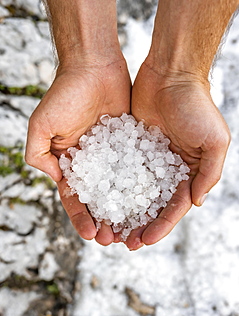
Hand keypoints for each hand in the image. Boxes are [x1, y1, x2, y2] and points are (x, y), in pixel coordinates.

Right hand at [25, 57, 130, 245]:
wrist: (94, 65)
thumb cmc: (65, 93)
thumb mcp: (42, 125)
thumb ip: (38, 154)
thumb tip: (55, 180)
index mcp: (69, 161)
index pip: (74, 197)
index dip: (80, 217)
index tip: (91, 235)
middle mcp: (91, 160)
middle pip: (98, 198)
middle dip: (104, 220)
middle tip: (115, 240)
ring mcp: (111, 152)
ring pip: (119, 187)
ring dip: (124, 209)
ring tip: (132, 229)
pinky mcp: (130, 141)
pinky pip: (136, 166)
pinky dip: (140, 185)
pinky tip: (149, 202)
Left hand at [125, 61, 229, 249]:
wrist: (171, 74)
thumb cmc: (197, 106)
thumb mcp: (214, 141)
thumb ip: (209, 173)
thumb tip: (195, 203)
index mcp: (189, 171)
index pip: (174, 206)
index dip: (161, 225)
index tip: (145, 240)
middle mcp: (167, 168)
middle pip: (152, 203)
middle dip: (139, 223)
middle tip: (123, 242)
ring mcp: (147, 157)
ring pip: (133, 190)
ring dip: (123, 210)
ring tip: (108, 228)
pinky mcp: (129, 144)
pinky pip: (119, 168)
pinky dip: (112, 185)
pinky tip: (100, 199)